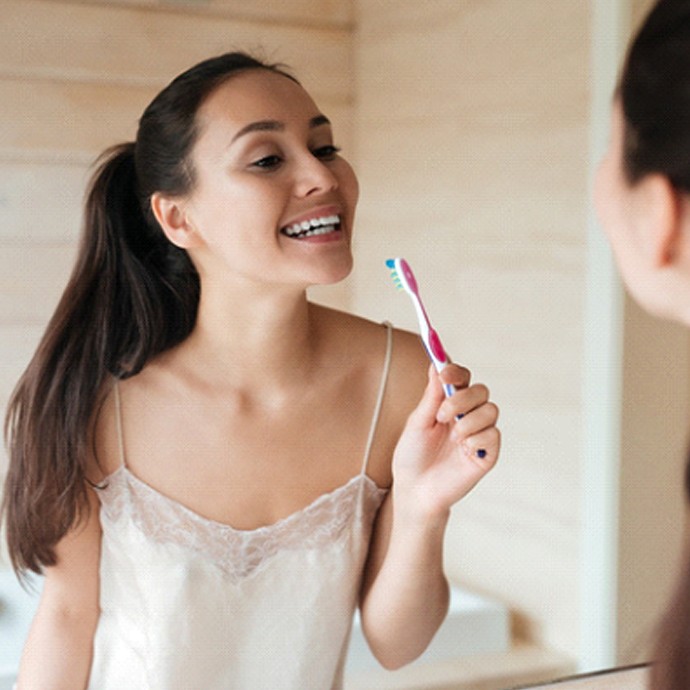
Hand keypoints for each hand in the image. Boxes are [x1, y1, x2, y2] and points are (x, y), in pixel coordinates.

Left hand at [392, 363, 499, 521]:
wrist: (415, 491)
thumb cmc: (412, 456)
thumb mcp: (417, 422)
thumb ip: (431, 395)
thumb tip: (437, 364)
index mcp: (448, 404)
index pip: (462, 378)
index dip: (456, 371)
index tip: (444, 373)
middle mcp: (467, 416)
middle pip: (480, 390)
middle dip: (462, 398)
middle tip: (442, 414)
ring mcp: (478, 434)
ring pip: (490, 410)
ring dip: (469, 419)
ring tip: (452, 436)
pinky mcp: (487, 454)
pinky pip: (493, 435)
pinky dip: (477, 438)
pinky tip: (463, 449)